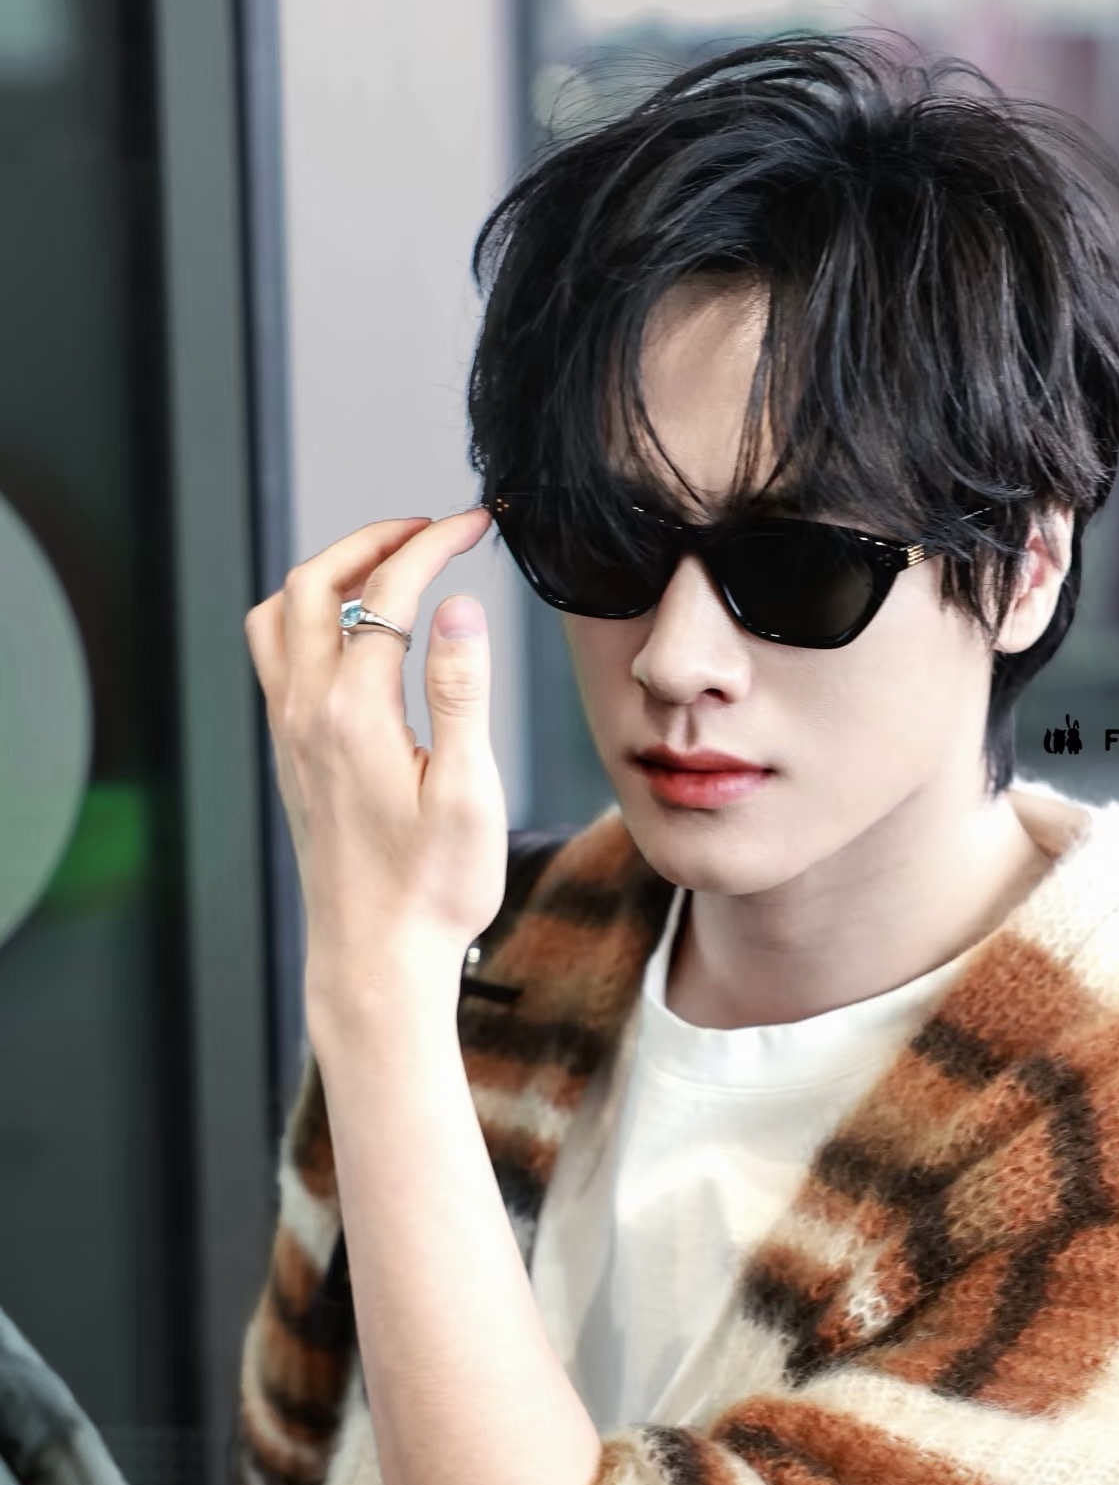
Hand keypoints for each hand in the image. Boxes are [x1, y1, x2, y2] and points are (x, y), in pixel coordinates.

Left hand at [244, 508, 507, 1017]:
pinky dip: (310, 617)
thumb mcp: (469, 792)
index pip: (388, 594)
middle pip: (314, 583)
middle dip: (371, 540)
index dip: (433, 546)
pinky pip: (278, 658)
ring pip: (280, 616)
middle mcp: (307, 714)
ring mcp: (290, 734)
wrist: (376, 959)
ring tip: (386, 566)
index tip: (474, 524)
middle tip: (428, 529)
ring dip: (328, 573)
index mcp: (354, 714)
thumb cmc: (433, 891)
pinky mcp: (291, 756)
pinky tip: (356, 634)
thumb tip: (456, 608)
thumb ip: (459, 692)